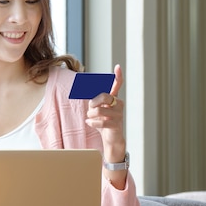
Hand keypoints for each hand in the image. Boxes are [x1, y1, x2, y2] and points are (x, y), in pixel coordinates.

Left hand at [85, 65, 127, 187]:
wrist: (111, 138)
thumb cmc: (103, 122)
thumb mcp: (97, 109)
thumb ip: (94, 101)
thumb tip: (86, 93)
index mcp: (114, 98)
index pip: (118, 85)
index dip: (118, 76)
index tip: (118, 66)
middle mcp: (118, 104)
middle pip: (104, 96)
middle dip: (93, 102)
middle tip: (91, 107)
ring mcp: (119, 114)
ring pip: (98, 110)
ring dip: (90, 115)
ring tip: (91, 118)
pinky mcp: (116, 125)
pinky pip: (100, 121)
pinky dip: (92, 123)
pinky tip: (90, 123)